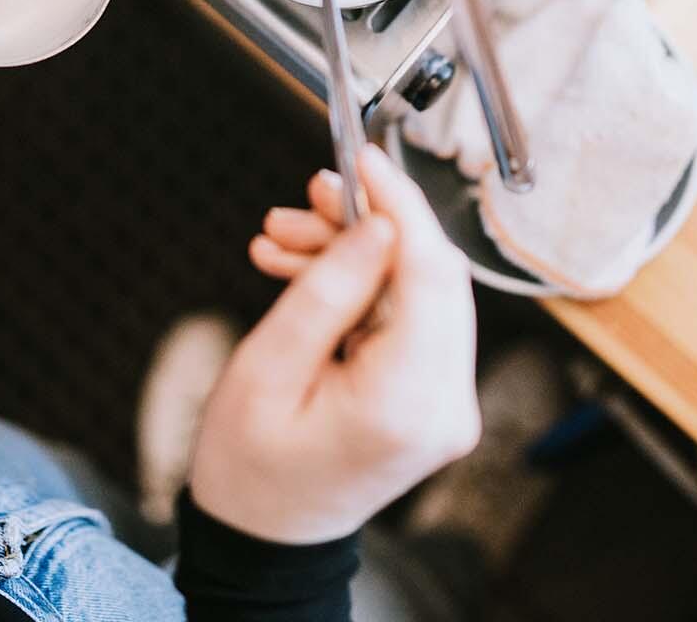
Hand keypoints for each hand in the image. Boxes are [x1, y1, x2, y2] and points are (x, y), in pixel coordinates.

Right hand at [188, 145, 479, 543]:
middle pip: (429, 276)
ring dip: (355, 255)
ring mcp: (446, 404)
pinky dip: (362, 289)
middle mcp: (444, 404)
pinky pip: (408, 318)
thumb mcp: (268, 367)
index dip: (400, 204)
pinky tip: (305, 269)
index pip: (430, 273)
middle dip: (367, 225)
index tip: (362, 160)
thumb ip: (329, 289)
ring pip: (417, 290)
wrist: (262, 537)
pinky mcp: (433, 397)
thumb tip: (380, 223)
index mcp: (406, 402)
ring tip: (285, 239)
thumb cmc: (250, 469)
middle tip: (305, 199)